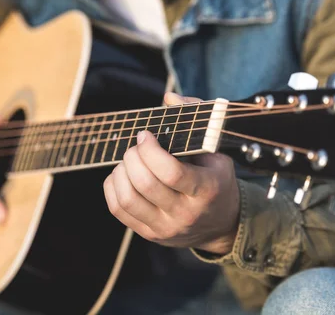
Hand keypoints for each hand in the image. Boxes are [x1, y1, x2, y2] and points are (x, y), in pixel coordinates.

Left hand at [103, 93, 239, 254]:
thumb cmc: (216, 178)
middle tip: (136, 146)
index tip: (145, 135)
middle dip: (133, 157)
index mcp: (206, 189)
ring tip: (129, 160)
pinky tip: (122, 175)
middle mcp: (186, 213)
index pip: (171, 173)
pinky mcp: (150, 234)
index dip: (150, 150)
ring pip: (128, 199)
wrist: (221, 224)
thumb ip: (195, 120)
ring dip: (120, 172)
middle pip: (145, 184)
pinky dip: (113, 186)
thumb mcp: (215, 150)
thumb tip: (169, 98)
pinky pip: (119, 210)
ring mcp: (166, 228)